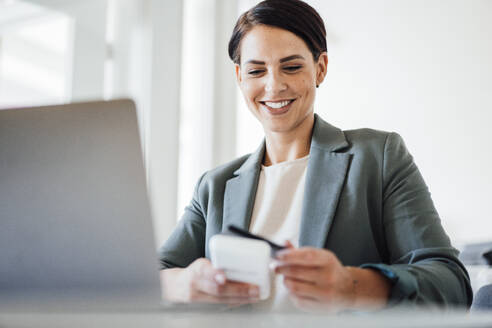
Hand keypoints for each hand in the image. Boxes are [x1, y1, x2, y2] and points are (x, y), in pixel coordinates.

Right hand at [161, 258, 260, 304]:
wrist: (175, 288)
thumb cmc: (194, 273)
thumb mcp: (202, 264)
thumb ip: (216, 266)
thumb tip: (239, 265)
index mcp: (197, 269)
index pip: (205, 270)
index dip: (214, 273)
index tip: (223, 277)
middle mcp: (195, 284)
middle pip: (217, 289)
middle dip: (238, 289)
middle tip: (254, 288)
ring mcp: (197, 298)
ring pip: (220, 300)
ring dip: (240, 298)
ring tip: (254, 296)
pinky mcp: (200, 308)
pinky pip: (220, 306)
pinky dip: (235, 303)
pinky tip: (246, 300)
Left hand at [273, 244, 389, 311]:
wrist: (349, 289)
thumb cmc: (330, 271)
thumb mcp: (320, 256)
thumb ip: (301, 251)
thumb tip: (283, 243)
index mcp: (328, 260)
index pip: (305, 256)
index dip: (288, 255)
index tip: (278, 255)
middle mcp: (328, 276)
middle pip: (295, 272)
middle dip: (281, 268)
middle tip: (276, 266)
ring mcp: (325, 293)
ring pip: (293, 286)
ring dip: (285, 280)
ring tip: (287, 277)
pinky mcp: (320, 306)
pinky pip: (296, 299)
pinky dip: (291, 293)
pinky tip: (294, 288)